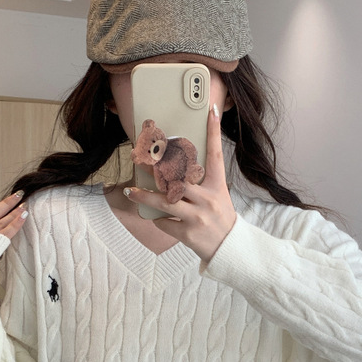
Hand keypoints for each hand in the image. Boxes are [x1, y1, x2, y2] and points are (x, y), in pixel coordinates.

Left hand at [123, 105, 236, 262]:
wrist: (230, 249)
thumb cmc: (220, 219)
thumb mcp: (218, 197)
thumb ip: (200, 184)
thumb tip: (174, 173)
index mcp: (217, 187)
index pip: (216, 155)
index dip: (214, 133)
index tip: (210, 112)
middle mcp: (208, 200)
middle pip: (178, 179)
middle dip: (158, 171)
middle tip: (141, 160)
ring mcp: (198, 218)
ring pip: (165, 203)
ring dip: (144, 197)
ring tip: (130, 193)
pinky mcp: (188, 234)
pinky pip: (165, 224)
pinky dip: (160, 221)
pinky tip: (160, 219)